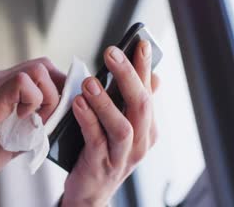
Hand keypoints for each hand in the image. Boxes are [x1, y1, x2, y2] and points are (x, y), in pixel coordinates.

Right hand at [0, 58, 65, 178]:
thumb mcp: (14, 138)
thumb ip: (32, 128)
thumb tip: (53, 125)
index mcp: (6, 88)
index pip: (42, 72)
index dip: (58, 88)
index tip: (60, 111)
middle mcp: (0, 81)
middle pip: (44, 65)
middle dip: (57, 91)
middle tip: (49, 116)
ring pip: (38, 69)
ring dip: (47, 97)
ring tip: (36, 119)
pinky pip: (22, 83)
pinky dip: (33, 101)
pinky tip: (23, 118)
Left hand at [62, 41, 159, 206]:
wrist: (90, 192)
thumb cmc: (104, 152)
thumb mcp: (122, 126)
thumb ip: (133, 103)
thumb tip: (155, 77)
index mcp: (147, 129)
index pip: (148, 92)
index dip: (144, 67)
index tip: (140, 43)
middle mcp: (140, 142)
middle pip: (141, 106)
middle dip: (128, 77)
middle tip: (111, 52)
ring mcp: (122, 156)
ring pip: (122, 127)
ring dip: (106, 102)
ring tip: (90, 82)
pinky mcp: (101, 166)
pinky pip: (96, 141)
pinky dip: (88, 121)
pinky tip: (78, 104)